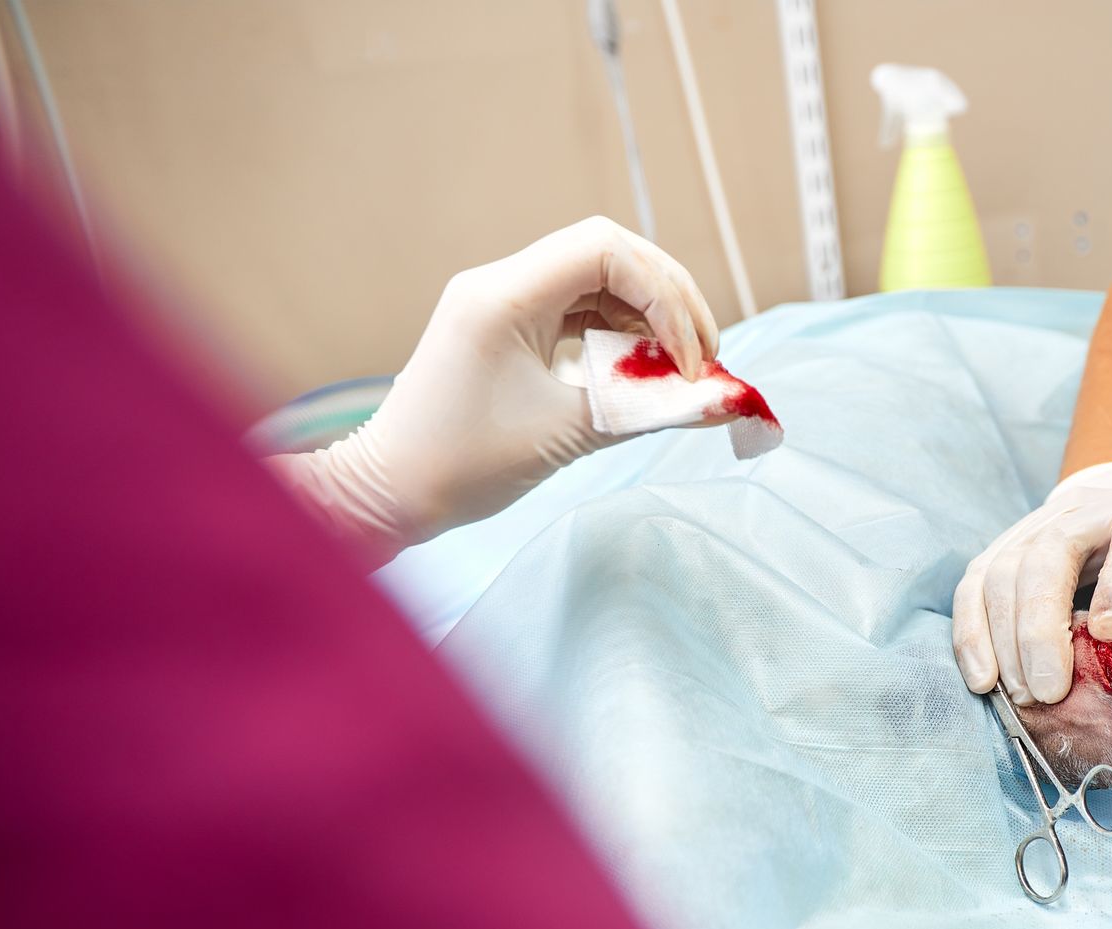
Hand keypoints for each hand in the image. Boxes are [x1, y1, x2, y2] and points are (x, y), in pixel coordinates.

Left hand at [268, 217, 719, 562]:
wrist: (391, 493)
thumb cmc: (464, 468)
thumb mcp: (567, 436)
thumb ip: (648, 409)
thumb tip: (721, 402)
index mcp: (504, 295)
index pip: (606, 250)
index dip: (664, 296)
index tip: (688, 360)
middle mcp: (501, 282)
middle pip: (609, 254)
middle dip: (668, 300)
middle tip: (704, 357)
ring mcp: (501, 300)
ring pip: (597, 279)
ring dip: (648, 316)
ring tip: (681, 368)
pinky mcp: (506, 326)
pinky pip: (577, 308)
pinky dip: (618, 332)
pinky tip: (643, 368)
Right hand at [952, 462, 1111, 704]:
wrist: (1105, 514)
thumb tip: (1107, 679)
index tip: (1110, 633)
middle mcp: (1078, 515)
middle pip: (1045, 564)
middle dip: (1041, 636)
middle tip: (1050, 693)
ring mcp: (1027, 529)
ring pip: (999, 579)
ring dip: (1006, 645)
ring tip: (1024, 695)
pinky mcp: (992, 551)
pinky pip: (969, 593)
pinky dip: (971, 638)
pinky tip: (984, 679)